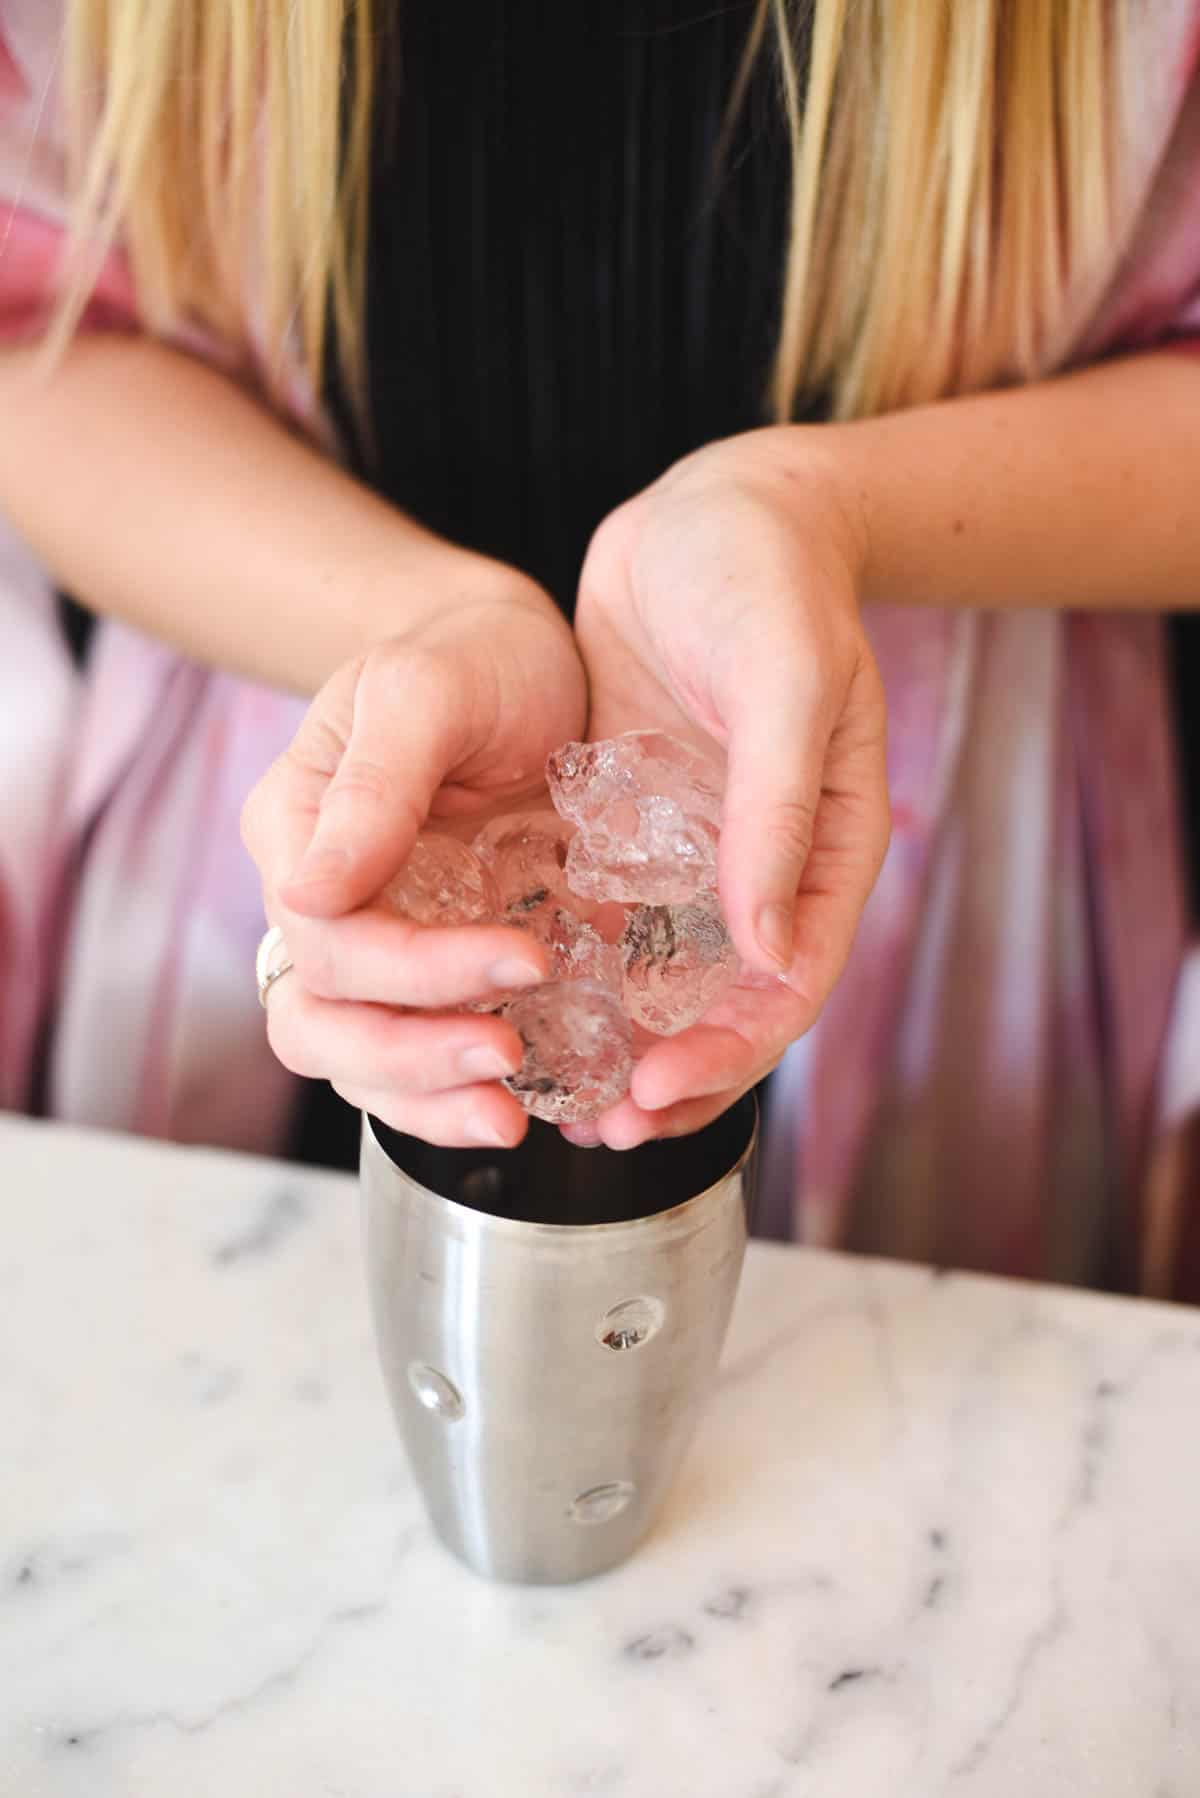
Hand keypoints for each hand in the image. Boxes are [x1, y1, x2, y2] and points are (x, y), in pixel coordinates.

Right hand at [242, 569, 586, 1146]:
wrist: (527, 663)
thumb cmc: (475, 656)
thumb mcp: (430, 692)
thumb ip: (374, 786)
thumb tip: (307, 893)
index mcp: (296, 827)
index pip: (329, 938)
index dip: (418, 970)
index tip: (527, 957)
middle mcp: (318, 897)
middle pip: (321, 1019)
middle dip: (413, 1053)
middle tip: (508, 1055)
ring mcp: (372, 940)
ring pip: (355, 1059)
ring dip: (426, 1097)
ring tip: (511, 1113)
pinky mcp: (429, 969)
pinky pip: (417, 1055)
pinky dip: (459, 1091)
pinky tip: (527, 1098)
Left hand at [572, 427, 888, 1147]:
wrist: (713, 510)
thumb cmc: (769, 582)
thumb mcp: (782, 682)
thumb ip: (773, 810)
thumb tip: (767, 950)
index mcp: (821, 847)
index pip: (785, 983)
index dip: (728, 1050)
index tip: (656, 1093)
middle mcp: (760, 866)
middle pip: (722, 1003)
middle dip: (669, 1075)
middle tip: (600, 1127)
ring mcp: (693, 850)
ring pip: (659, 977)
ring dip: (615, 1040)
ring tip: (557, 1096)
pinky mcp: (632, 824)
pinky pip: (604, 918)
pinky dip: (574, 971)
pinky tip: (520, 1006)